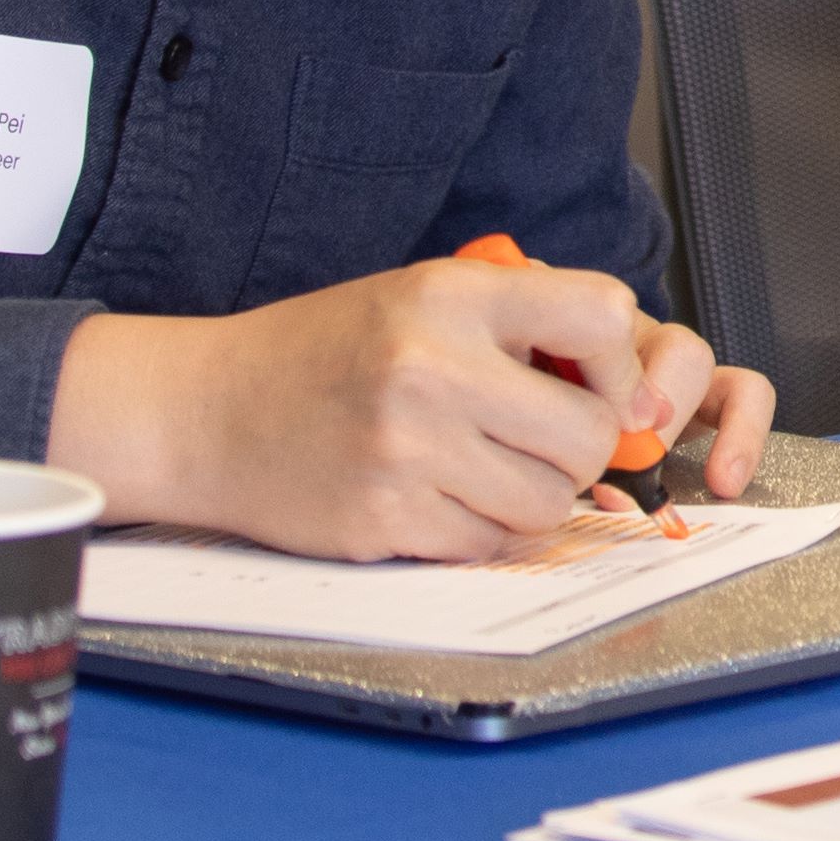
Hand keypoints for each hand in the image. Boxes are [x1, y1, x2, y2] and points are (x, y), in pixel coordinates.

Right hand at [43, 250, 762, 561]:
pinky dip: (482, 532)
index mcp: (451, 296)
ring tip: (484, 467)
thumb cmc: (323, 352)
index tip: (596, 381)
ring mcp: (408, 450)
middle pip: (589, 433)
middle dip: (581, 447)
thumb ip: (523, 322)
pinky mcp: (385, 519)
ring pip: (547, 501)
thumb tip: (633, 393)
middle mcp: (433, 368)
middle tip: (540, 439)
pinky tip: (440, 498)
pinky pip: (489, 543)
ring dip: (533, 496)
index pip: (602, 316)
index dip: (618, 362)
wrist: (206, 410)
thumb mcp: (421, 296)